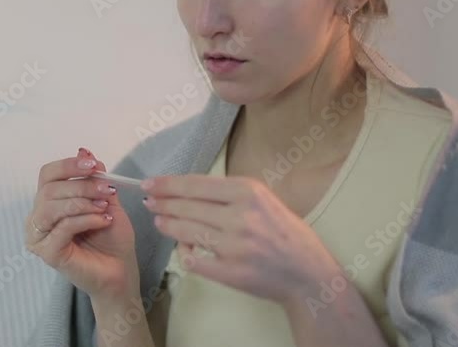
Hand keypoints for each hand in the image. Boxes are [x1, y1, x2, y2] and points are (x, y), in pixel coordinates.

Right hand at [25, 148, 137, 299]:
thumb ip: (94, 178)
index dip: (68, 165)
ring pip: (52, 207)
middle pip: (50, 189)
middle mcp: (38, 217)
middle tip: (107, 189)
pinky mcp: (47, 253)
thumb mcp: (106, 200)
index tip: (93, 164)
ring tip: (104, 207)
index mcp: (48, 202)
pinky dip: (85, 220)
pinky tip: (103, 221)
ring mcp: (39, 237)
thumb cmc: (111, 237)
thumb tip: (84, 150)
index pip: (47, 175)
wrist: (120, 270)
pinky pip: (62, 227)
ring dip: (82, 202)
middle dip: (82, 185)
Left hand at [141, 174, 338, 306]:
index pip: (195, 184)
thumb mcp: (264, 199)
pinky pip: (193, 260)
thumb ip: (230, 193)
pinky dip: (184, 253)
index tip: (150, 184)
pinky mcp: (230, 272)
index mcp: (249, 192)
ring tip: (159, 220)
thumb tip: (187, 189)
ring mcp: (234, 246)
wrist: (308, 273)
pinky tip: (183, 247)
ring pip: (185, 232)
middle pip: (186, 207)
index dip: (167, 184)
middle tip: (149, 202)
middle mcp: (240, 216)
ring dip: (167, 225)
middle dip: (162, 204)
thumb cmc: (286, 233)